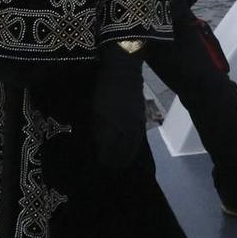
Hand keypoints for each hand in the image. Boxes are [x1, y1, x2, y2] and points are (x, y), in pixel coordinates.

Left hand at [90, 45, 146, 170]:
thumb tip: (97, 144)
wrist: (123, 69)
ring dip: (127, 156)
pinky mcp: (141, 117)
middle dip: (117, 162)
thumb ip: (97, 127)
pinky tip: (130, 147)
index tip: (99, 165)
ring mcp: (136, 122)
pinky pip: (139, 137)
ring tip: (121, 162)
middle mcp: (126, 128)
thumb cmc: (104, 87)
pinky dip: (134, 145)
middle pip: (123, 152)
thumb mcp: (95, 108)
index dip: (104, 161)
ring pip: (133, 146)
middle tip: (110, 168)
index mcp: (112, 125)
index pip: (109, 151)